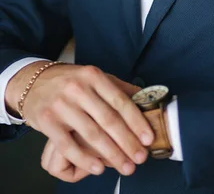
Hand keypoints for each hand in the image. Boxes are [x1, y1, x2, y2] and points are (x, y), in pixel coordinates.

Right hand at [6, 63, 153, 178]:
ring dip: (111, 154)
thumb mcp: (94, 77)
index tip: (148, 138)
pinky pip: (68, 145)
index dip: (136, 121)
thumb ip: (118, 88)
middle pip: (108, 119)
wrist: (33, 82)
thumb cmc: (71, 81)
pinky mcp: (47, 121)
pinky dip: (84, 159)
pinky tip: (98, 168)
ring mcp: (61, 105)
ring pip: (91, 134)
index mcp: (94, 76)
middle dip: (127, 142)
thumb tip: (146, 99)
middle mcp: (78, 88)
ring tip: (125, 166)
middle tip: (140, 158)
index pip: (120, 101)